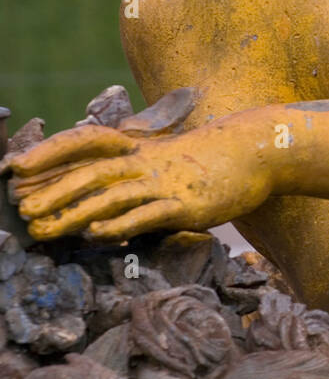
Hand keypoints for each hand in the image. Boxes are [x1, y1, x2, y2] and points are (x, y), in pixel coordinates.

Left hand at [2, 117, 274, 240]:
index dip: (48, 155)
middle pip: (90, 174)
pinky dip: (121, 224)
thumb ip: (134, 175)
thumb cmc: (208, 160)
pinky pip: (148, 214)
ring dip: (74, 212)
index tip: (15, 169)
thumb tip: (101, 201)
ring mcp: (165, 182)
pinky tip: (97, 233)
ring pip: (112, 195)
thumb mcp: (165, 160)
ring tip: (43, 229)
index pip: (84, 145)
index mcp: (137, 150)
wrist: (255, 152)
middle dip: (52, 192)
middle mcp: (145, 163)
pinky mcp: (186, 203)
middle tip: (22, 211)